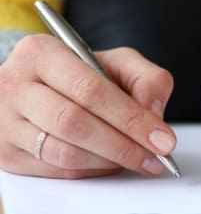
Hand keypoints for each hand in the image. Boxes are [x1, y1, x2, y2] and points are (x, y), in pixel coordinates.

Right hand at [0, 35, 175, 178]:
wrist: (38, 87)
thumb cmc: (82, 74)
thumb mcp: (117, 62)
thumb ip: (146, 78)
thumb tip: (153, 113)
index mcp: (42, 53)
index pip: (91, 90)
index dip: (131, 118)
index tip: (162, 139)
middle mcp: (15, 85)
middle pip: (75, 123)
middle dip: (124, 145)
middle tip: (156, 157)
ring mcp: (5, 121)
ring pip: (64, 152)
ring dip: (109, 161)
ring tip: (138, 160)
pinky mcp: (6, 152)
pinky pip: (56, 169)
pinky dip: (92, 170)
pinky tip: (111, 163)